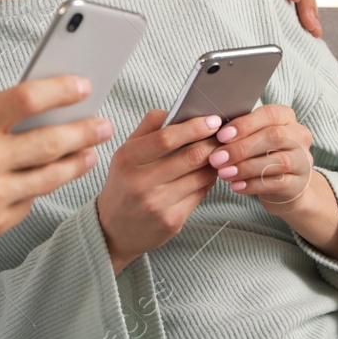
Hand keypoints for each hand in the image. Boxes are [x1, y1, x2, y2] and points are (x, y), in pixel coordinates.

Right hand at [0, 74, 111, 256]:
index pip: (28, 99)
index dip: (61, 89)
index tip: (84, 85)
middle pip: (51, 140)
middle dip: (85, 129)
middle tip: (104, 122)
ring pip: (50, 177)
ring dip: (77, 162)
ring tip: (91, 152)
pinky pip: (28, 202)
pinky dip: (39, 188)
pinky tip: (48, 178)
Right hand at [95, 109, 225, 272]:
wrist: (113, 229)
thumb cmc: (124, 183)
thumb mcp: (126, 153)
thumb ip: (148, 127)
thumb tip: (176, 109)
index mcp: (127, 159)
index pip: (166, 138)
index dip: (194, 127)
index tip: (212, 120)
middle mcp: (140, 183)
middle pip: (191, 157)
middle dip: (213, 143)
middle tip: (224, 136)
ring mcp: (157, 204)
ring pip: (201, 176)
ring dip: (215, 162)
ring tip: (219, 153)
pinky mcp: (171, 221)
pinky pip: (200, 194)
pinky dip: (208, 180)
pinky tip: (207, 173)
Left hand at [205, 104, 315, 211]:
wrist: (285, 186)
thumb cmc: (262, 155)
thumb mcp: (254, 138)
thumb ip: (240, 132)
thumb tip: (211, 130)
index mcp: (287, 117)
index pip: (270, 114)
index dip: (245, 124)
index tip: (221, 136)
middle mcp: (300, 136)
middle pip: (273, 137)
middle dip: (241, 148)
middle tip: (216, 159)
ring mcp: (303, 160)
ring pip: (277, 161)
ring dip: (246, 168)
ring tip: (223, 173)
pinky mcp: (300, 183)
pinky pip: (278, 183)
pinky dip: (254, 185)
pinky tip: (236, 186)